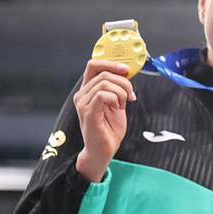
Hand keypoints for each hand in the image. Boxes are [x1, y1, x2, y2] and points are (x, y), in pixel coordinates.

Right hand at [74, 60, 134, 181]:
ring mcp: (83, 103)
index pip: (94, 65)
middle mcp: (82, 94)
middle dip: (123, 82)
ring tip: (123, 105)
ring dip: (121, 92)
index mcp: (88, 91)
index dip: (110, 63)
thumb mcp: (117, 105)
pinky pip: (103, 95)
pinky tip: (118, 108)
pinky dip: (116, 99)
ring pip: (105, 83)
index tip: (126, 70)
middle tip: (130, 96)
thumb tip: (126, 75)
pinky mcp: (88, 112)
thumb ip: (118, 90)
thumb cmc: (109, 130)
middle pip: (103, 73)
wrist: (103, 151)